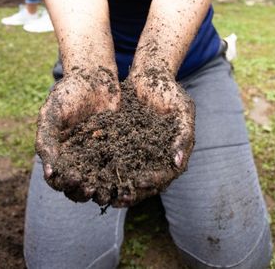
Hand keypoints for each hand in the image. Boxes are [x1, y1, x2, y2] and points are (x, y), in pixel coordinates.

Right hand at [35, 66, 119, 201]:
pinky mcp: (117, 150)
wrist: (96, 77)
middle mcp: (77, 160)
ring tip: (110, 192)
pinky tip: (128, 181)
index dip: (64, 183)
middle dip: (83, 191)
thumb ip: (47, 141)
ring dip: (103, 190)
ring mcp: (97, 156)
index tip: (73, 179)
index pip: (58, 179)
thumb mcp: (53, 113)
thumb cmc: (69, 93)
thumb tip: (48, 174)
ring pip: (99, 182)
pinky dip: (121, 177)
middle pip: (78, 186)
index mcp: (58, 154)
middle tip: (92, 188)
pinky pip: (119, 168)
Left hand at [113, 69, 195, 206]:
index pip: (163, 176)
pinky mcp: (122, 143)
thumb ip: (183, 136)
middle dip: (130, 192)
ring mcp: (138, 152)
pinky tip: (90, 174)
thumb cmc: (170, 91)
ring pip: (126, 176)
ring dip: (115, 187)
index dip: (151, 181)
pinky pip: (112, 159)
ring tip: (102, 195)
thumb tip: (177, 164)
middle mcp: (155, 158)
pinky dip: (103, 169)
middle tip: (116, 198)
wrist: (149, 75)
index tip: (138, 182)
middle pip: (143, 183)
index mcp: (172, 154)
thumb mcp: (183, 110)